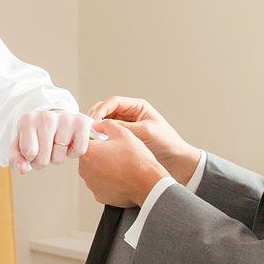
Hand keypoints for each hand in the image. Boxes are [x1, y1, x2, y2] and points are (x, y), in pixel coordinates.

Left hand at [11, 109, 94, 174]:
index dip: (31, 158)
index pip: (28, 153)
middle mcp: (46, 117)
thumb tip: (21, 170)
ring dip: (58, 156)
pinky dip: (73, 152)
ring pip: (59, 157)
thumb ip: (16, 159)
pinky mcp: (81, 122)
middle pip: (43, 159)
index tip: (32, 149)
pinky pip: (78, 151)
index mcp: (27, 121)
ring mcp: (65, 118)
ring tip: (57, 143)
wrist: (56, 118)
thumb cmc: (37, 134)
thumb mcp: (21, 145)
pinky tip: (69, 141)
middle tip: (45, 148)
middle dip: (43, 160)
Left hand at [77, 119, 167, 206]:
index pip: (84, 141)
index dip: (95, 139)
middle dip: (99, 154)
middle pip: (88, 157)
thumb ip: (106, 124)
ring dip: (103, 168)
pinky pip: (100, 185)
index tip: (103, 140)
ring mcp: (91, 184)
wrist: (147, 183)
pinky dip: (108, 181)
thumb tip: (99, 125)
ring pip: (94, 171)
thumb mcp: (123, 133)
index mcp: (88, 152)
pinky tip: (120, 177)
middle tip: (115, 153)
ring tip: (120, 166)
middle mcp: (85, 170)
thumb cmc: (136, 161)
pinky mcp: (99, 195)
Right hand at [86, 96, 200, 184]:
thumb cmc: (166, 142)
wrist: (176, 161)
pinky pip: (108, 135)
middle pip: (106, 111)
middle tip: (88, 127)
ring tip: (90, 135)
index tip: (94, 119)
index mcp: (137, 107)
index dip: (102, 108)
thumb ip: (124, 128)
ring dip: (97, 128)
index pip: (114, 102)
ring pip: (105, 123)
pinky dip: (101, 137)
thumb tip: (103, 126)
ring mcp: (125, 127)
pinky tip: (97, 143)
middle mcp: (129, 115)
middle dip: (96, 117)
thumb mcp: (145, 132)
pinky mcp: (123, 139)